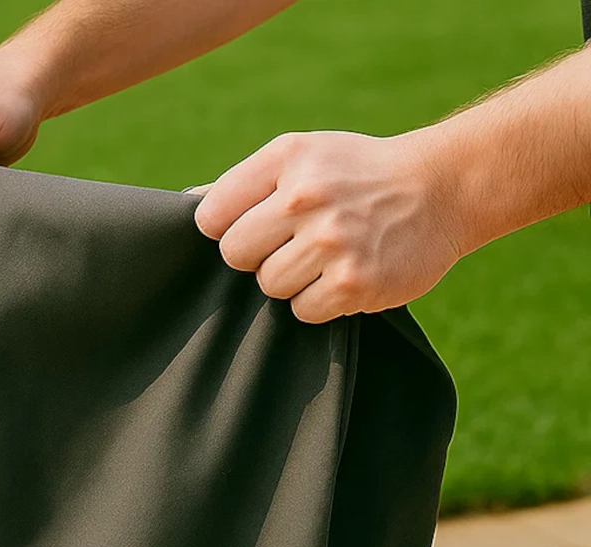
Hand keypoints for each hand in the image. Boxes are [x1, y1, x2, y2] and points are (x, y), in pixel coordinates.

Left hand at [192, 130, 465, 322]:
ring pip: (268, 286)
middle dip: (257, 257)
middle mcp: (306, 195)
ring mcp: (331, 240)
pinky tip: (345, 275)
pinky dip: (320, 302)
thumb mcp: (303, 157)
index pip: (212, 216)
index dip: (225, 230)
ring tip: (325, 257)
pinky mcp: (353, 282)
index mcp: (287, 159)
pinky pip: (302, 310)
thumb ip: (244, 184)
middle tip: (292, 245)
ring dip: (291, 281)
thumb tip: (181, 207)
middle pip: (235, 254)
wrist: (443, 188)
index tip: (252, 229)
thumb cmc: (356, 176)